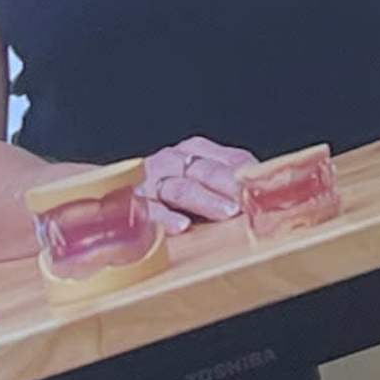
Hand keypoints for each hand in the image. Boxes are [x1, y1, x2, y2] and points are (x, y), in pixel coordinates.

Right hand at [141, 135, 256, 229]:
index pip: (229, 159)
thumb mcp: (201, 182)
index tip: (263, 187)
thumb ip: (229, 184)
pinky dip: (166, 218)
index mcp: (195, 152)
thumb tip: (264, 193)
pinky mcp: (134, 206)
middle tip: (247, 200)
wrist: (116, 198)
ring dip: (206, 200)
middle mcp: (172, 162)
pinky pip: (151, 211)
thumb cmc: (168, 194)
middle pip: (205, 171)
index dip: (247, 173)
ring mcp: (152, 183)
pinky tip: (182, 227)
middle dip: (228, 185)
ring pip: (181, 188)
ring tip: (226, 212)